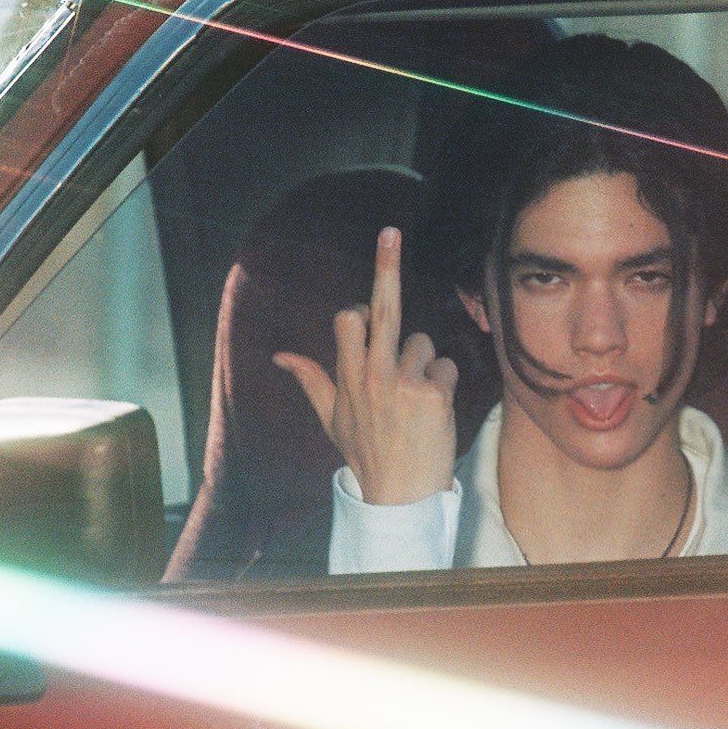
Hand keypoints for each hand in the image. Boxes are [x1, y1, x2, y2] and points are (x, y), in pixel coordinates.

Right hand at [274, 226, 458, 504]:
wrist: (398, 496)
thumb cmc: (367, 454)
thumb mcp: (332, 419)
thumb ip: (311, 379)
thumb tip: (280, 355)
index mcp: (347, 376)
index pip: (348, 320)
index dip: (360, 308)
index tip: (366, 287)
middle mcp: (372, 374)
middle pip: (381, 309)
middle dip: (385, 267)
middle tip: (390, 232)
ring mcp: (403, 382)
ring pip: (425, 343)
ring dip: (425, 365)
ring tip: (415, 400)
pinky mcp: (432, 394)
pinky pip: (447, 367)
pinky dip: (445, 385)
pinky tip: (434, 411)